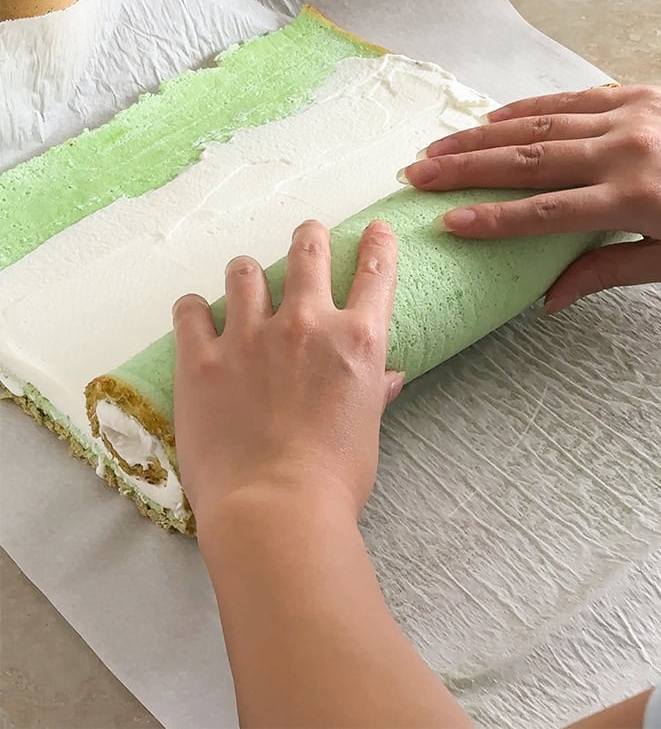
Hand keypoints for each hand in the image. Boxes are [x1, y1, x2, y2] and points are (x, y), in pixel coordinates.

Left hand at [172, 219, 402, 529]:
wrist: (275, 508)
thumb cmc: (334, 478)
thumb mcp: (368, 430)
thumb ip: (374, 393)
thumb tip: (389, 379)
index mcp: (358, 340)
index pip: (376, 272)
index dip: (378, 244)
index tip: (375, 231)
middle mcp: (307, 324)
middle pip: (308, 253)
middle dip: (310, 237)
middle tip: (309, 234)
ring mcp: (249, 337)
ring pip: (245, 272)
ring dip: (248, 271)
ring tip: (246, 277)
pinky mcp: (201, 360)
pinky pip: (191, 311)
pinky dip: (195, 308)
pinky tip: (196, 312)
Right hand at [401, 84, 660, 312]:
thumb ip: (607, 272)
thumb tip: (548, 299)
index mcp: (638, 200)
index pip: (548, 212)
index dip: (494, 220)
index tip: (448, 223)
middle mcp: (628, 152)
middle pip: (531, 159)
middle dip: (467, 168)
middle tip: (416, 174)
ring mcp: (632, 117)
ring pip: (543, 123)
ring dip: (484, 135)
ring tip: (437, 146)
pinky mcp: (640, 94)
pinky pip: (573, 99)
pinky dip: (529, 108)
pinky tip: (493, 118)